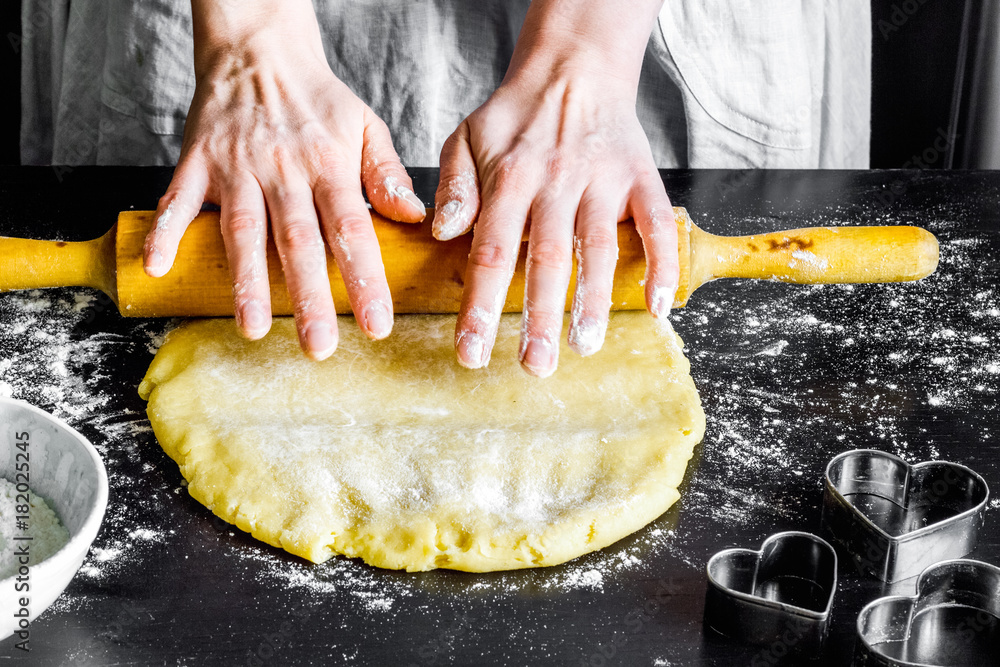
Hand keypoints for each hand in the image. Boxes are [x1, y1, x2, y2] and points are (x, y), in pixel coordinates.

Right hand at [143, 0, 424, 359]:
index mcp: (329, 165)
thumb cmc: (318, 99)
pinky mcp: (198, 161)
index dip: (364, 279)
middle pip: (298, 241)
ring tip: (253, 328)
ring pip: (243, 229)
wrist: (261, 51)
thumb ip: (387, 174)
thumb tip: (416, 217)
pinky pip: (178, 199)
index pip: (352, 229)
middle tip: (318, 346)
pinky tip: (157, 267)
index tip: (376, 325)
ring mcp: (237, 166)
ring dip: (246, 280)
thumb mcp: (366, 126)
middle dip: (308, 297)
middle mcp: (283, 170)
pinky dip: (165, 231)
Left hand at [432, 0, 676, 376]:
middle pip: (546, 259)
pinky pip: (655, 224)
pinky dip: (661, 265)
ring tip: (585, 346)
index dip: (480, 305)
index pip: (491, 251)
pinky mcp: (640, 177)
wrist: (574, 67)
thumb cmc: (514, 114)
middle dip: (538, 317)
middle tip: (534, 367)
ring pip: (598, 248)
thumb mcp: (465, 137)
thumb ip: (454, 187)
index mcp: (509, 176)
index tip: (472, 352)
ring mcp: (602, 180)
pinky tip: (659, 308)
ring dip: (593, 300)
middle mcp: (556, 181)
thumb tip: (443, 234)